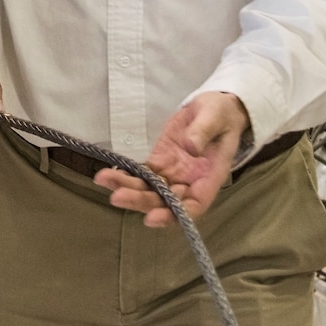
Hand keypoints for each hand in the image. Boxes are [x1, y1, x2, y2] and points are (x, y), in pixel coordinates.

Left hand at [95, 91, 249, 226]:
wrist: (213, 109)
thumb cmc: (221, 114)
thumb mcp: (215, 117)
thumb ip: (204, 131)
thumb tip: (191, 147)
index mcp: (210, 177)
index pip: (194, 205)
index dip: (174, 214)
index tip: (152, 217)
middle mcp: (190, 181)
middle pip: (165, 200)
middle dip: (141, 200)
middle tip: (117, 196)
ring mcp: (173, 172)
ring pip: (149, 188)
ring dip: (127, 187)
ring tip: (104, 179)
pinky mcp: (160, 161)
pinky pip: (142, 173)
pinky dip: (126, 175)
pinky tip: (109, 174)